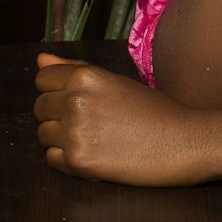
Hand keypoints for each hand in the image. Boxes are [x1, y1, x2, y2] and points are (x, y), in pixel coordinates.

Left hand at [33, 53, 213, 184]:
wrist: (182, 141)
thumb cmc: (153, 109)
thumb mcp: (115, 81)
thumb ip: (74, 69)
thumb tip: (40, 60)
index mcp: (86, 76)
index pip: (43, 79)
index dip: (56, 89)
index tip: (75, 98)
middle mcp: (76, 100)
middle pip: (39, 107)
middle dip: (56, 114)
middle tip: (88, 121)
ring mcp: (75, 132)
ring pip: (43, 134)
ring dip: (61, 137)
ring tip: (93, 137)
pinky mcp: (78, 161)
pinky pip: (52, 158)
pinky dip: (66, 158)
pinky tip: (93, 152)